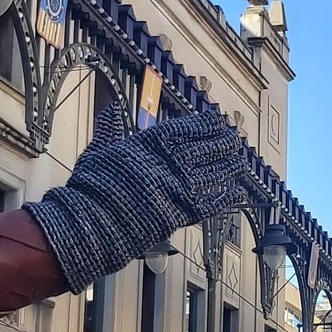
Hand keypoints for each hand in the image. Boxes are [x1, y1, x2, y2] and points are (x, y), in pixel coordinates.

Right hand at [27, 109, 244, 291]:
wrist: (91, 223)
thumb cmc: (91, 188)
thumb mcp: (98, 152)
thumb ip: (109, 131)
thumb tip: (108, 108)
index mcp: (149, 145)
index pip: (184, 129)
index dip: (202, 124)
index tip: (215, 119)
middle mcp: (168, 163)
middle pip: (204, 148)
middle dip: (221, 142)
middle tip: (234, 139)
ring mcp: (176, 188)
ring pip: (212, 173)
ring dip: (228, 167)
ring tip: (239, 162)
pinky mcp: (180, 214)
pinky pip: (210, 204)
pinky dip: (225, 198)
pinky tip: (237, 193)